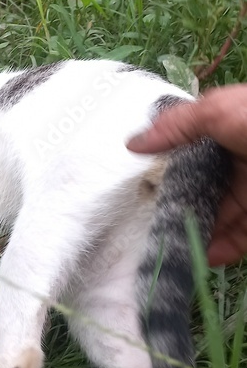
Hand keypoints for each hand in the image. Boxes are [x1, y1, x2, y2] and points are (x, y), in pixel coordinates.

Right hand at [127, 85, 246, 265]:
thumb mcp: (218, 111)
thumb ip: (176, 127)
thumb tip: (132, 143)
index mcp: (230, 134)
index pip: (193, 156)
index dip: (170, 172)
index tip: (145, 188)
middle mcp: (240, 166)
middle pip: (202, 192)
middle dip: (178, 209)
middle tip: (150, 225)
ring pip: (217, 220)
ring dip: (193, 234)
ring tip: (167, 248)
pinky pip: (236, 240)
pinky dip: (218, 251)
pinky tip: (198, 256)